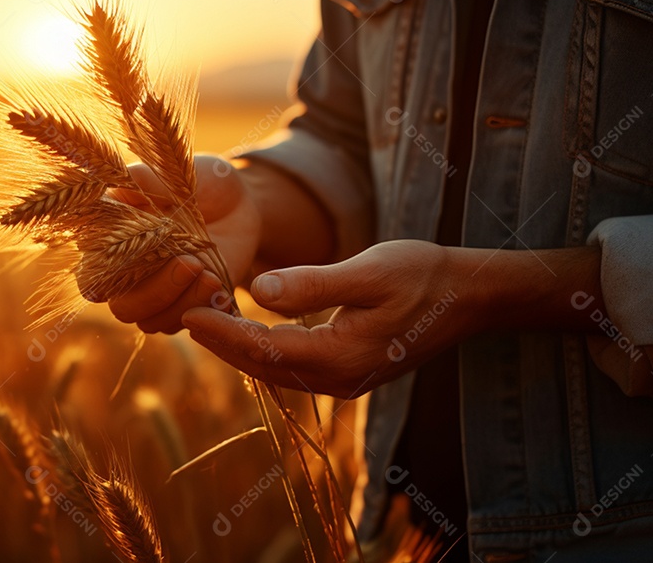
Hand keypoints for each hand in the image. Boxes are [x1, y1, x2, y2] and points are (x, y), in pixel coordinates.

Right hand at [107, 155, 259, 333]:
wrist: (242, 203)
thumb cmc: (199, 183)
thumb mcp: (171, 172)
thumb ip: (140, 180)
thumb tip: (114, 184)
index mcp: (113, 247)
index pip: (90, 277)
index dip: (105, 274)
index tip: (139, 249)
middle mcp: (131, 278)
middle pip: (122, 308)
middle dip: (155, 291)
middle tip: (190, 262)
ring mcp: (161, 297)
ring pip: (152, 322)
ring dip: (181, 301)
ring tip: (208, 272)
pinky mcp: (191, 307)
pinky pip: (186, 324)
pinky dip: (201, 308)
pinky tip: (217, 283)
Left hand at [180, 240, 472, 397]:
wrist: (469, 298)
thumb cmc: (422, 274)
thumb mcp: (369, 271)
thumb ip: (313, 283)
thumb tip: (258, 291)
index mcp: (340, 357)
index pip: (265, 350)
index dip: (223, 333)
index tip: (188, 313)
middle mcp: (338, 379)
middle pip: (263, 366)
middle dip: (222, 343)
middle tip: (183, 314)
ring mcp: (344, 380)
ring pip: (275, 369)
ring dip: (239, 348)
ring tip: (205, 320)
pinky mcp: (347, 371)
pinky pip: (292, 366)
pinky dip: (263, 349)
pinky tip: (245, 328)